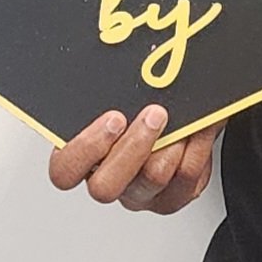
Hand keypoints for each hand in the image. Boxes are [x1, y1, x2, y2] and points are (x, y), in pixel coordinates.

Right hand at [48, 105, 218, 213]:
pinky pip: (186, 179)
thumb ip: (108, 91)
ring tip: (178, 119)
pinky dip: (196, 147)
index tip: (113, 118)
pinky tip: (197, 128)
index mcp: (82, 158)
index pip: (64, 170)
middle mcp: (108, 180)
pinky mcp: (172, 197)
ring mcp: (139, 193)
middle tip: (152, 115)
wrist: (177, 119)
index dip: (86, 149)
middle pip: (105, 187)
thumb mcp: (115, 95)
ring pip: (152, 178)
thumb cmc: (136, 108)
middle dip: (133, 147)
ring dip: (170, 142)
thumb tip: (120, 64)